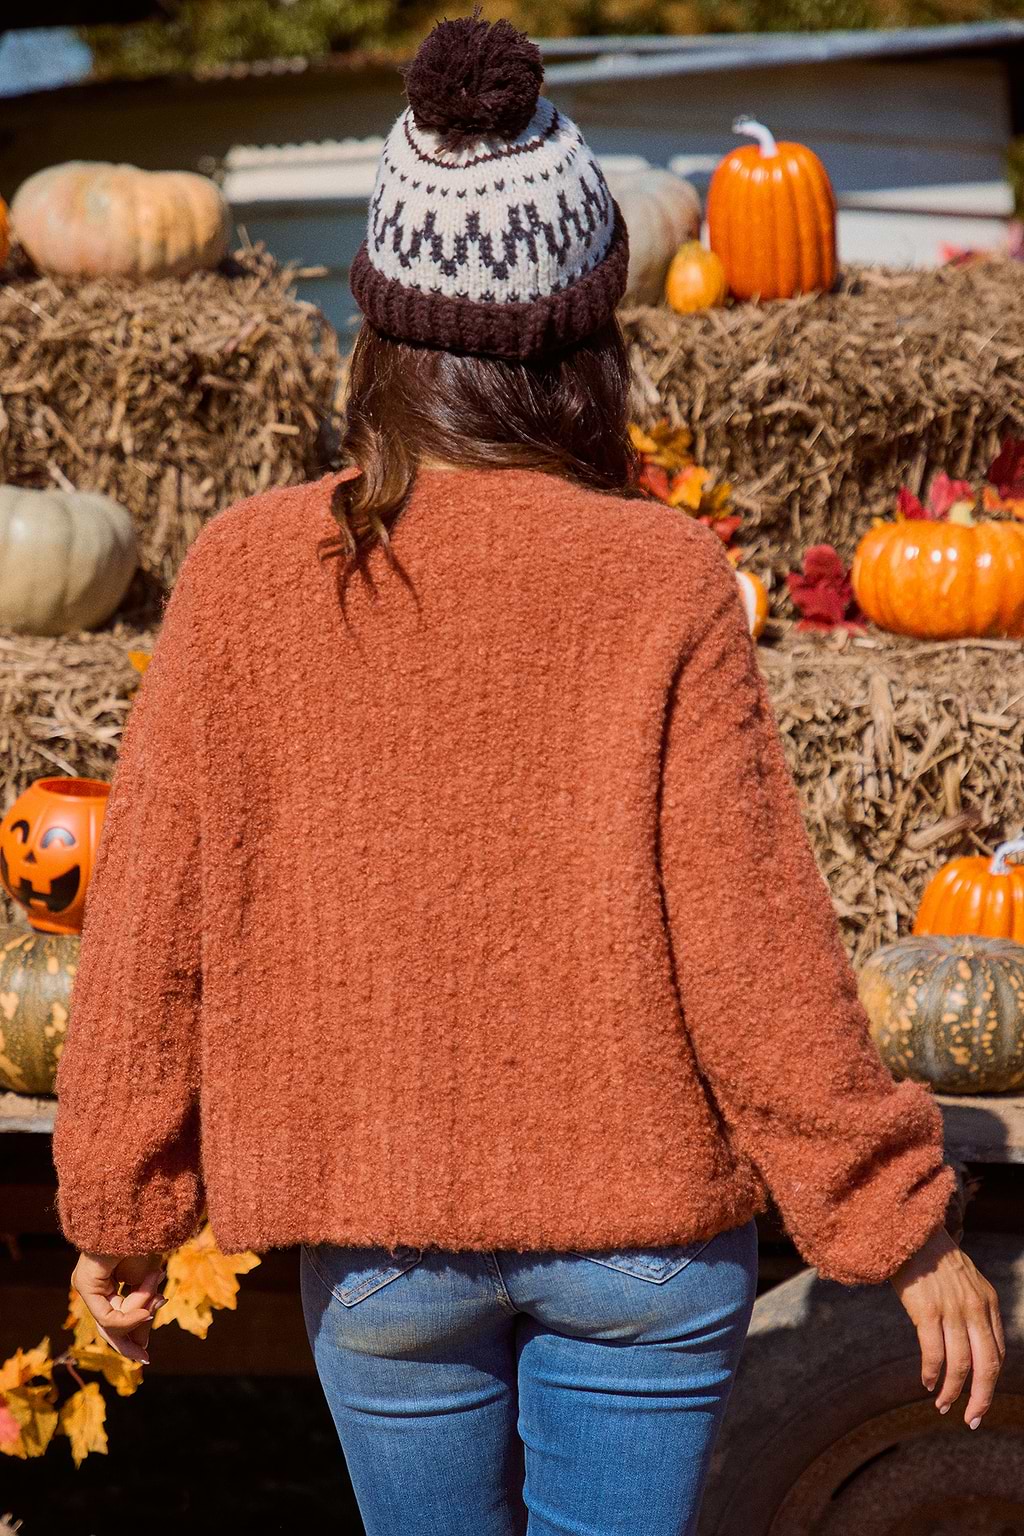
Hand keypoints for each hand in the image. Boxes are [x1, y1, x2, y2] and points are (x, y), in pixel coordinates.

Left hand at [72, 1251, 165, 1363]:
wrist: (139, 1217)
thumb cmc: (146, 1243)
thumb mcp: (149, 1285)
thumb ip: (143, 1312)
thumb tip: (143, 1344)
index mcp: (106, 1284)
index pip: (115, 1319)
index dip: (131, 1337)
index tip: (146, 1356)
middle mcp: (93, 1287)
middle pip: (109, 1327)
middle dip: (127, 1343)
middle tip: (144, 1359)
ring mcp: (87, 1287)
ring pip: (111, 1322)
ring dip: (138, 1314)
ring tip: (156, 1297)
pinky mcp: (86, 1286)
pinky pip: (107, 1317)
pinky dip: (128, 1317)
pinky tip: (146, 1309)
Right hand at [889, 1226, 1004, 1427]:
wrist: (910, 1230)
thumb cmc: (932, 1258)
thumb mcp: (965, 1281)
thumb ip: (973, 1309)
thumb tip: (971, 1345)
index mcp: (988, 1302)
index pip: (998, 1353)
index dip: (991, 1382)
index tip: (980, 1401)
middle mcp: (975, 1308)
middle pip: (987, 1366)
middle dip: (980, 1398)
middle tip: (972, 1420)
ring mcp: (952, 1310)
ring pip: (961, 1364)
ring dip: (952, 1391)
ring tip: (942, 1404)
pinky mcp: (927, 1310)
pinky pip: (933, 1352)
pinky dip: (931, 1372)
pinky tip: (926, 1381)